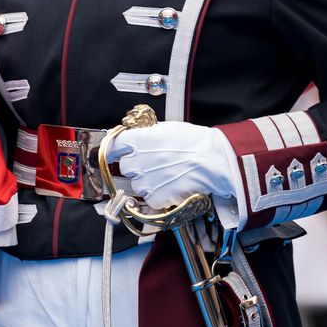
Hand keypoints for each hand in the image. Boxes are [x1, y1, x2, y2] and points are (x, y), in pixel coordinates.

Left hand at [106, 121, 243, 227]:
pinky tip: (170, 185)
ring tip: (166, 174)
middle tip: (152, 163)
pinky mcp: (155, 198)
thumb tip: (135, 137)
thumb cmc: (194, 141)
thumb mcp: (167, 128)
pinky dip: (157, 195)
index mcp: (139, 141)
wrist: (212, 160)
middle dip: (136, 166)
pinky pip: (149, 199)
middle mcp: (138, 162)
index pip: (114, 145)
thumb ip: (147, 134)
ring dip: (147, 181)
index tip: (115, 152)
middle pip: (126, 167)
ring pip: (137, 184)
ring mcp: (145, 182)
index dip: (115, 149)